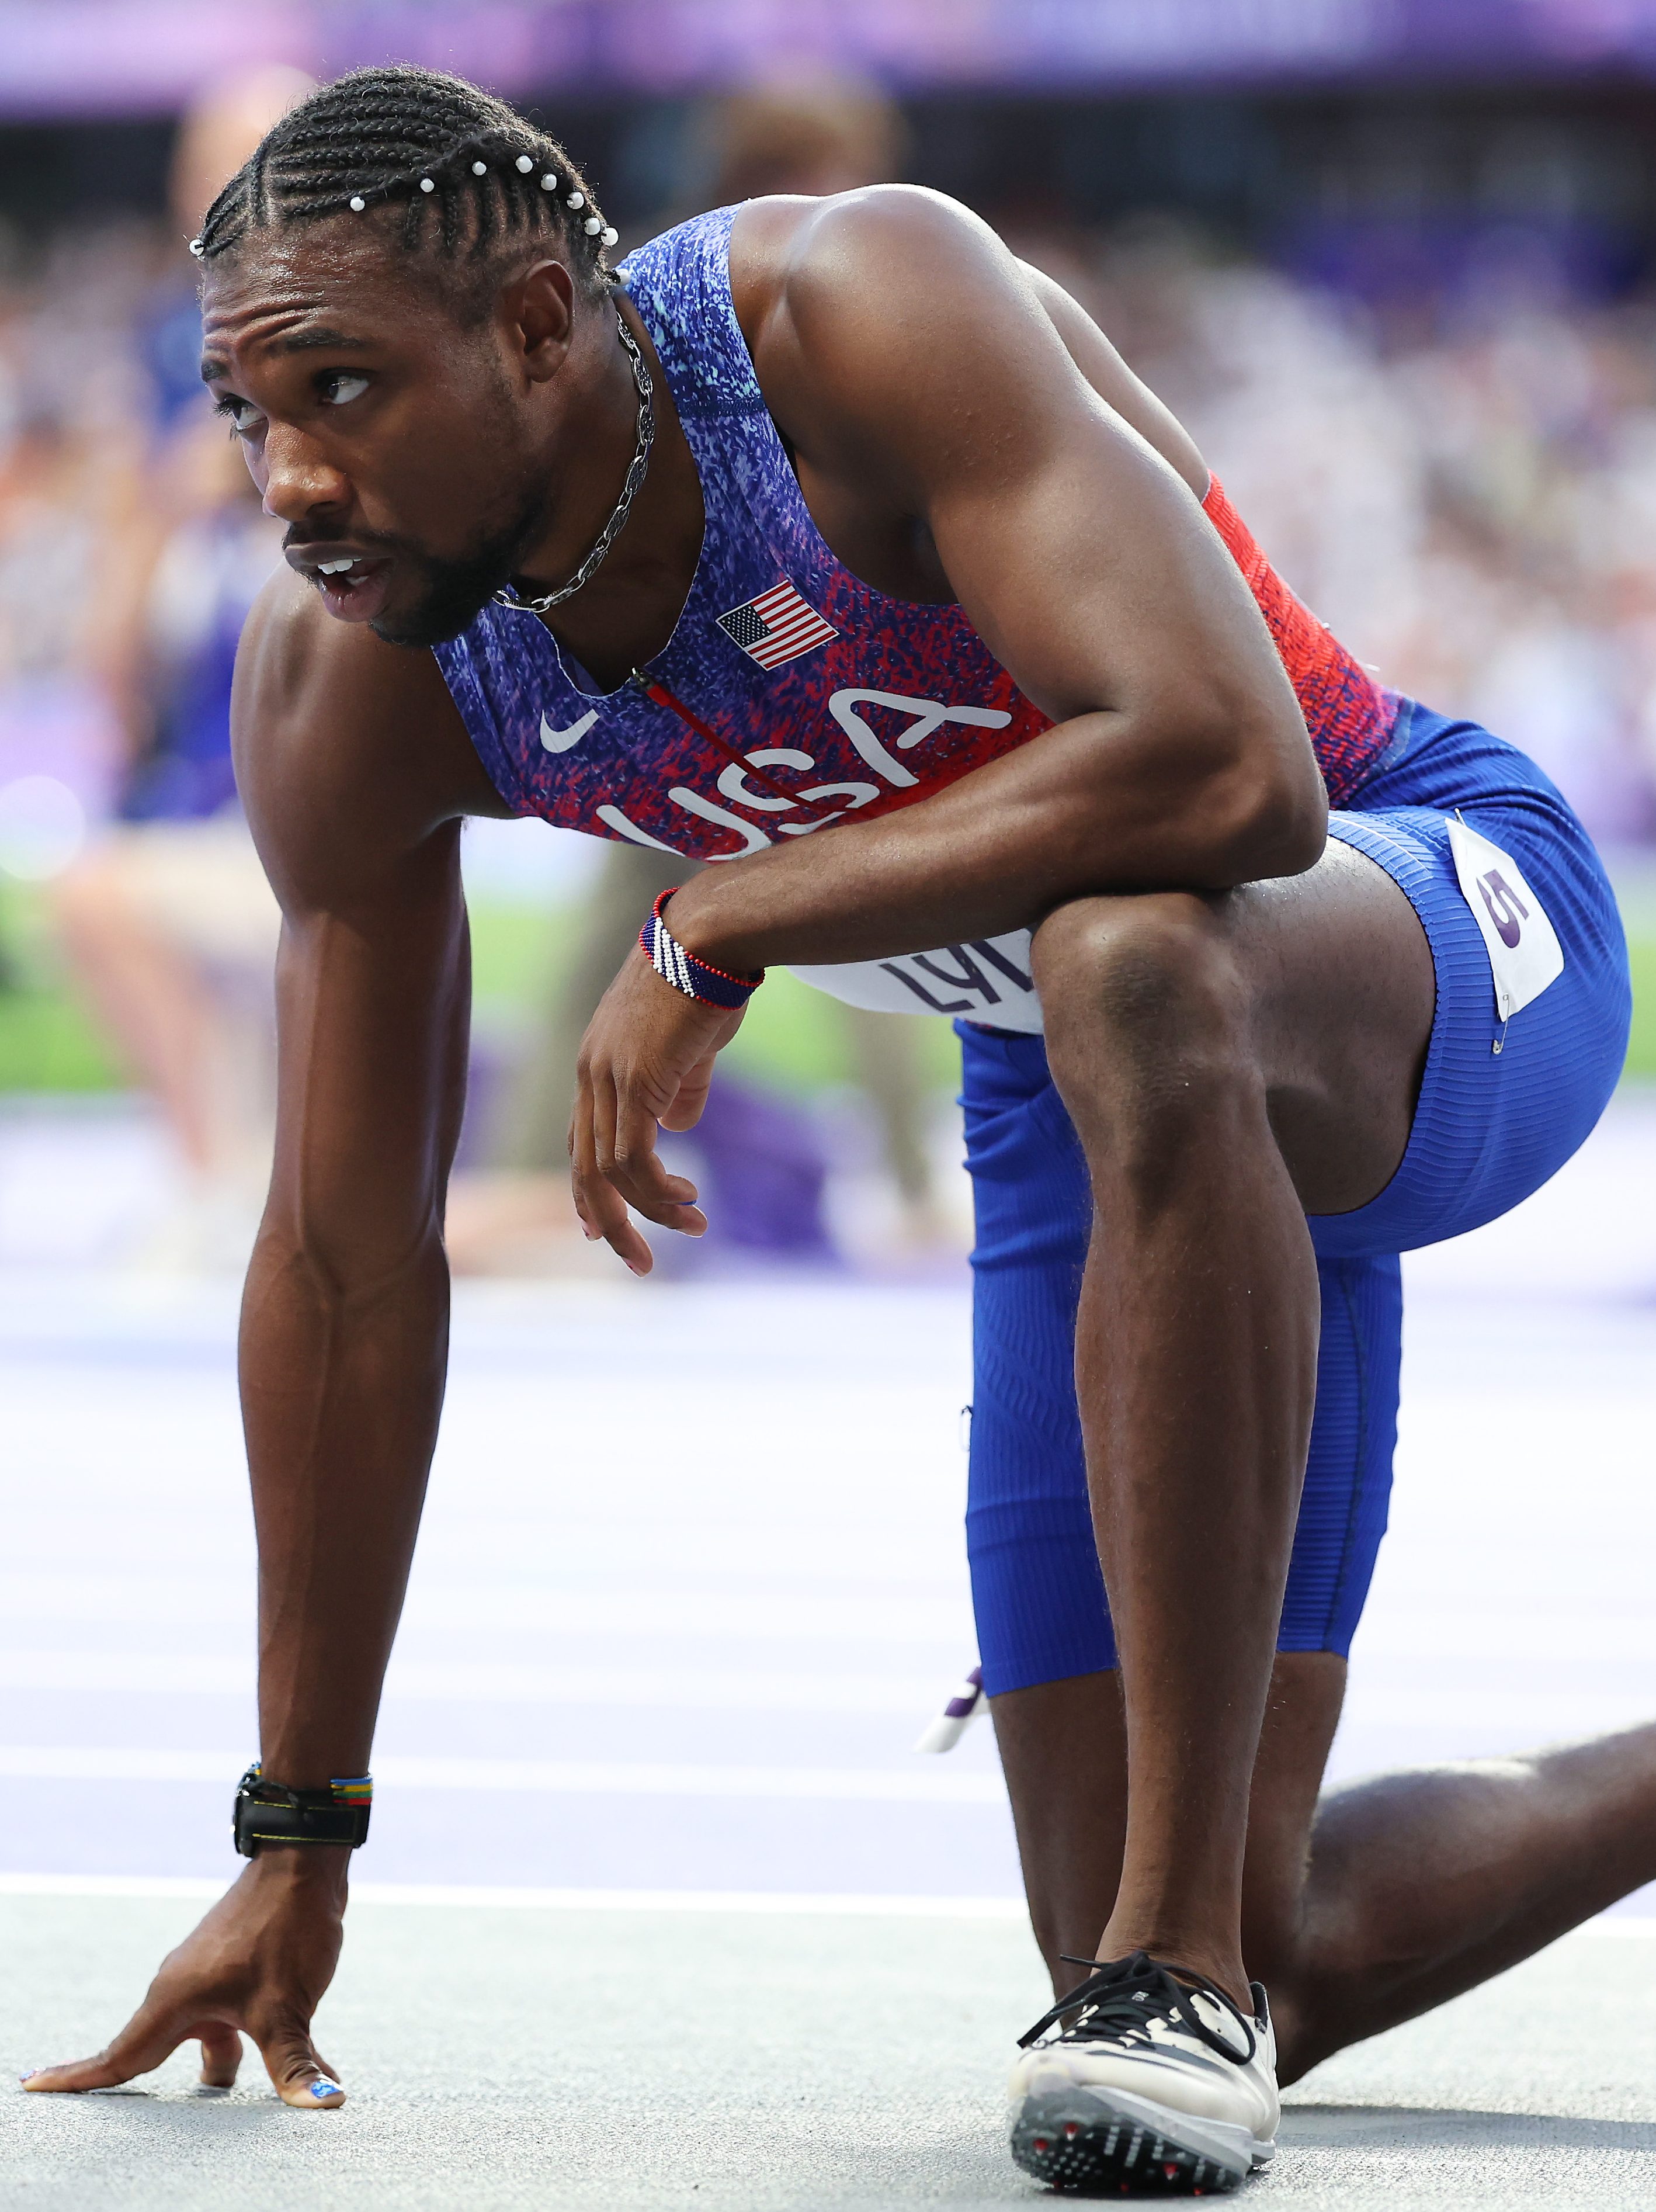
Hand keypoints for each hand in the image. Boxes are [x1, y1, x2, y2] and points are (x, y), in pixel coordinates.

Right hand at [22, 1850, 350, 2107]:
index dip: (78, 2078)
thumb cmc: (284, 1926)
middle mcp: (185, 1990)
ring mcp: (213, 1979)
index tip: (33, 2086)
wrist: (307, 1862)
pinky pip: (242, 2021)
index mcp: (175, 2000)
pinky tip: (315, 2070)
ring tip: (246, 2111)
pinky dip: (268, 2045)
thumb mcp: (287, 2005)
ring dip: (231, 2071)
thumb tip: (324, 2106)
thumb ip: (294, 2063)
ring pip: (214, 2041)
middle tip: (137, 2127)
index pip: (120, 2056)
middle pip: (160, 2055)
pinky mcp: (241, 1971)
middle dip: (158, 2092)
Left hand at [571, 946, 744, 1273]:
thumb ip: (681, 1087)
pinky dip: (659, 1191)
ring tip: (692, 1226)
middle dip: (609, 1221)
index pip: (580, 1140)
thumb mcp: (690, 1045)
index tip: (602, 1228)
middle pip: (584, 1169)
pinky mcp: (636, 1082)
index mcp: (596, 1062)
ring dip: (651, 1212)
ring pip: (610, 1172)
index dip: (589, 1190)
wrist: (711, 938)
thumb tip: (680, 1127)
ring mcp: (608, 1078)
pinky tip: (687, 1201)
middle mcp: (591, 1074)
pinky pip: (635, 1158)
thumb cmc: (707, 979)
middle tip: (639, 1261)